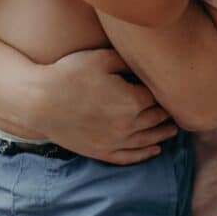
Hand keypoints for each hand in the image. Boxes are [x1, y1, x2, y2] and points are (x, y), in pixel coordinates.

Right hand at [35, 49, 177, 163]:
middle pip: (155, 119)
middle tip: (176, 108)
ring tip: (173, 130)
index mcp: (132, 101)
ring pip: (147, 140)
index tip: (170, 87)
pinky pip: (129, 157)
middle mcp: (128, 125)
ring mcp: (114, 141)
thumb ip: (127, 60)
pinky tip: (154, 151)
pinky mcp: (101, 152)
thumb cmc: (69, 74)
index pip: (157, 97)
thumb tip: (144, 62)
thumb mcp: (101, 58)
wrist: (39, 101)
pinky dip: (144, 155)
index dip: (164, 92)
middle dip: (167, 113)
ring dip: (162, 135)